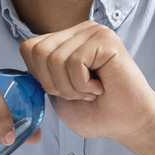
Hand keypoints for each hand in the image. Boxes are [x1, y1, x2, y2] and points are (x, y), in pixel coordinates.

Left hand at [18, 22, 154, 143]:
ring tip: (92, 90)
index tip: (66, 90)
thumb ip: (39, 72)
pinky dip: (84, 85)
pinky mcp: (105, 39)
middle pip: (38, 52)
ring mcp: (93, 31)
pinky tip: (101, 86)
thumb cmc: (97, 112)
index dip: (40, 77)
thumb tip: (25, 50)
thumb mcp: (56, 93)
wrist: (129, 123)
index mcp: (65, 40)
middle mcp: (78, 31)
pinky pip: (74, 63)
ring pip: (55, 59)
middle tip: (80, 92)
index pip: (28, 48)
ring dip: (71, 87)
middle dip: (54, 84)